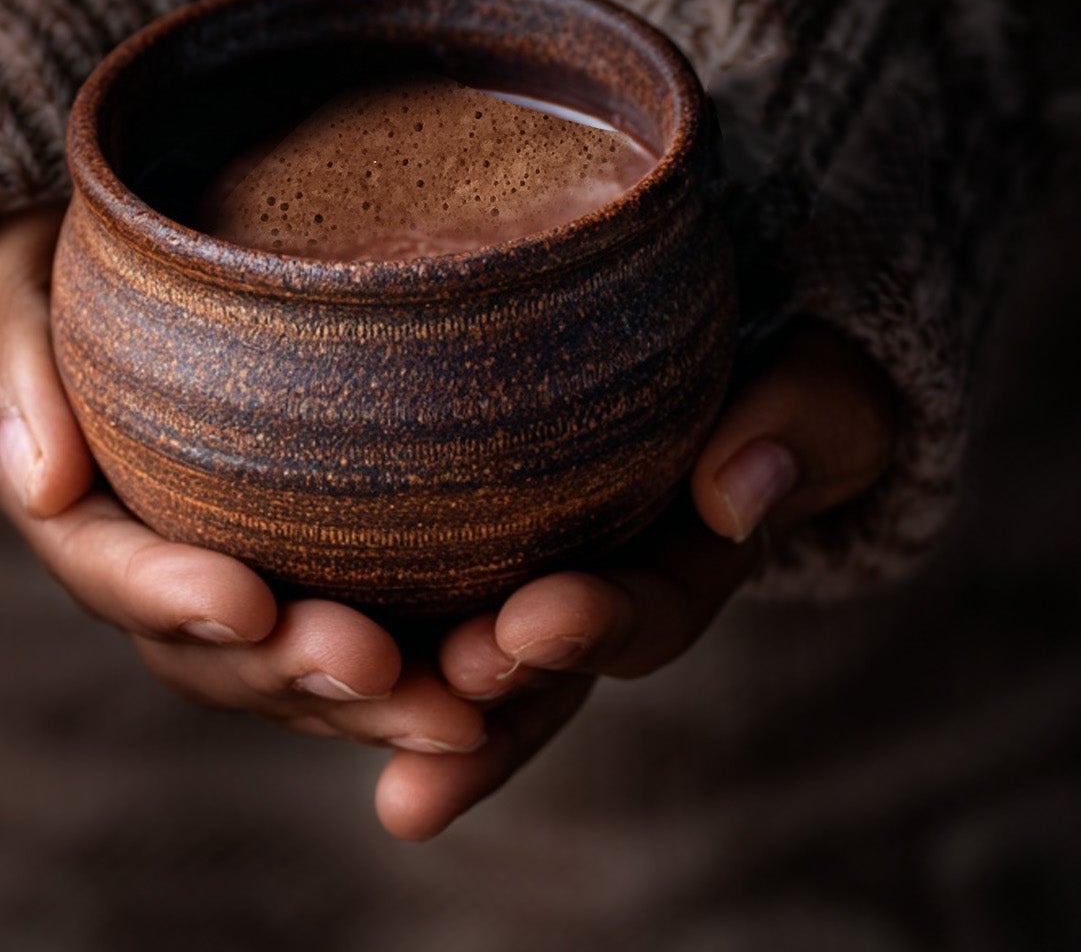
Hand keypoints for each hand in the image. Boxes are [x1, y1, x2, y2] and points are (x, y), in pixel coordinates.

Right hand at [0, 207, 485, 757]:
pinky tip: (486, 687)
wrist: (85, 290)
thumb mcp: (1, 307)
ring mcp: (229, 579)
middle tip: (380, 671)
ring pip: (291, 669)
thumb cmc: (41, 289)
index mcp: (75, 519)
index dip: (173, 595)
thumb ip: (10, 372)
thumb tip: (43, 482)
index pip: (113, 573)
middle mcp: (153, 574)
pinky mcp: (300, 564)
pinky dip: (409, 670)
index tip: (244, 600)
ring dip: (367, 704)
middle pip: (216, 653)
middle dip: (292, 670)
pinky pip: (350, 633)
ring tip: (457, 718)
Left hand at [377, 321, 898, 839]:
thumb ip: (798, 421)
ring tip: (345, 721)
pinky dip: (344, 636)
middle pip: (537, 677)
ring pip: (455, 665)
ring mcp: (519, 582)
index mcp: (684, 566)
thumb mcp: (815, 386)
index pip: (644, 612)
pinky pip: (397, 604)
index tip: (536, 618)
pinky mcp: (453, 554)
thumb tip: (734, 486)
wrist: (717, 359)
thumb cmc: (774, 373)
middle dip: (491, 699)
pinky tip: (265, 636)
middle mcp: (594, 598)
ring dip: (402, 702)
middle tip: (439, 693)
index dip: (596, 624)